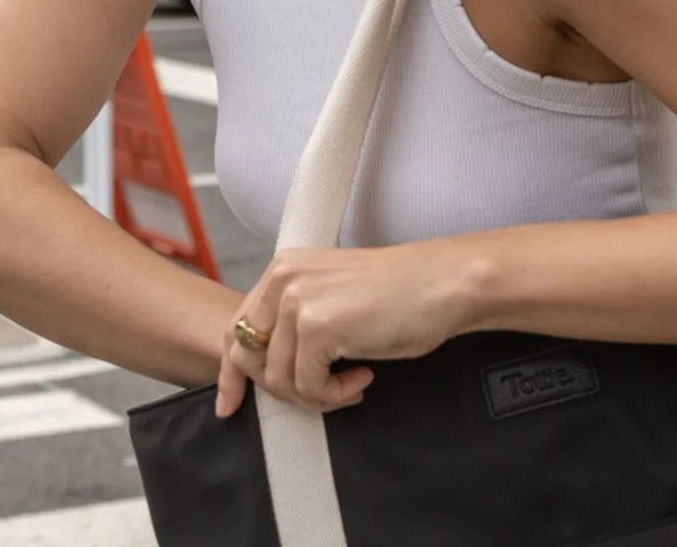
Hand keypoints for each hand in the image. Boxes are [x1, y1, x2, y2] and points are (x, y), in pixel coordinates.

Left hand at [214, 240, 478, 417]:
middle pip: (248, 358)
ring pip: (278, 379)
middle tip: (324, 393)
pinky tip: (363, 377)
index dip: (232, 374)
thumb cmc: (403, 295)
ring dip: (316, 394)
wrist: (444, 284)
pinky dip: (335, 395)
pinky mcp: (316, 326)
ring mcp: (296, 301)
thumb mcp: (334, 300)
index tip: (231, 406)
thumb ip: (297, 323)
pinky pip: (308, 387)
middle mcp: (282, 279)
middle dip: (280, 389)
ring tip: (352, 382)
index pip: (237, 329)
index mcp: (283, 269)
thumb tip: (269, 370)